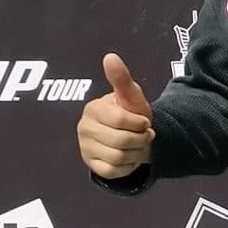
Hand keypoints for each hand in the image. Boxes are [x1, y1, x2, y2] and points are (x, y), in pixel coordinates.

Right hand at [77, 52, 153, 177]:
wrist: (132, 135)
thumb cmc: (130, 113)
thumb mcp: (131, 96)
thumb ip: (121, 79)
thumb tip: (110, 57)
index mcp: (93, 109)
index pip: (120, 120)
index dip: (139, 123)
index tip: (143, 122)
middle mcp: (84, 128)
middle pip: (122, 141)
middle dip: (140, 139)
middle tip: (143, 135)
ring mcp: (85, 148)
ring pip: (119, 157)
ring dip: (136, 153)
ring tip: (136, 145)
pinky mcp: (91, 165)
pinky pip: (114, 171)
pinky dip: (127, 166)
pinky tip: (128, 157)